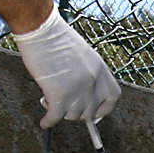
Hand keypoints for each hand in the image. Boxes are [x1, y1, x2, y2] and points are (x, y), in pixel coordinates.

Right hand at [11, 4, 121, 127]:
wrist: (41, 30)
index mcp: (101, 70)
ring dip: (60, 112)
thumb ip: (87, 75)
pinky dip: (49, 121)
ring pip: (72, 115)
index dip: (103, 109)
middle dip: (75, 111)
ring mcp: (78, 90)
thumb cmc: (55, 38)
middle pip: (89, 111)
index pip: (112, 98)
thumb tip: (82, 95)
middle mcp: (93, 82)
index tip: (94, 113)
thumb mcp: (82, 56)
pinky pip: (56, 117)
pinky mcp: (60, 95)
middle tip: (63, 103)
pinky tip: (45, 122)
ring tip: (47, 100)